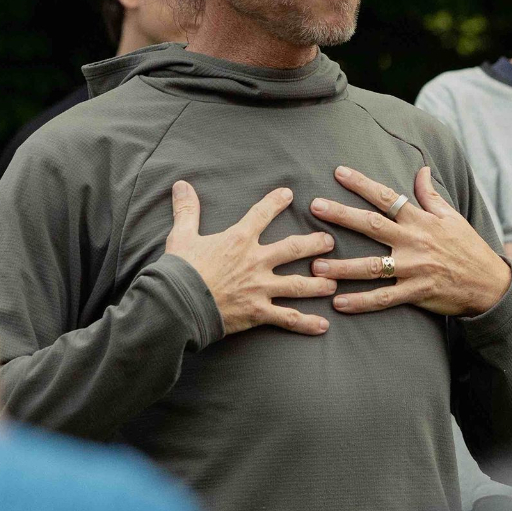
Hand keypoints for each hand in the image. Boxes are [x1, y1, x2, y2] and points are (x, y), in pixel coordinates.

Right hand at [167, 181, 336, 335]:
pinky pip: (288, 318)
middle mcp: (256, 261)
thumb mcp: (182, 235)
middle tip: (329, 242)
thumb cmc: (180, 270)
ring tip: (334, 283)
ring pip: (298, 284)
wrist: (177, 304)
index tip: (289, 194)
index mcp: (239, 239)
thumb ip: (187, 209)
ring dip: (319, 284)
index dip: (276, 202)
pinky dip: (307, 323)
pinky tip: (323, 325)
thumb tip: (180, 184)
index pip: (262, 214)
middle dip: (314, 244)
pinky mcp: (258, 312)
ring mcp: (260, 287)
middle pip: (293, 248)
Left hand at [309, 165, 511, 317]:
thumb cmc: (468, 247)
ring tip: (315, 266)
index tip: (338, 172)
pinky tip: (339, 303)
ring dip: (343, 266)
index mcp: (420, 220)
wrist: (490, 283)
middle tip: (314, 207)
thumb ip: (430, 195)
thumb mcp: (452, 217)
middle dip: (341, 215)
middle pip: (372, 225)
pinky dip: (362, 302)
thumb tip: (422, 169)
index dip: (362, 183)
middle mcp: (414, 241)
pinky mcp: (416, 293)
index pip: (387, 197)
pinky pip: (385, 298)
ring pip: (372, 266)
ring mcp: (414, 268)